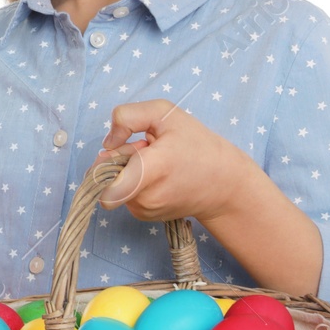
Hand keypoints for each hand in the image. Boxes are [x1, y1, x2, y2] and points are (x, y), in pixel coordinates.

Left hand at [92, 99, 246, 226]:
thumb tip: (107, 142)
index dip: (103, 165)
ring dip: (128, 170)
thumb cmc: (198, 145)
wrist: (225, 184)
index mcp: (152, 170)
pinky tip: (158, 175)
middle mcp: (145, 198)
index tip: (121, 150)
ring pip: (114, 185)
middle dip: (119, 158)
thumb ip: (126, 117)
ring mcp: (145, 211)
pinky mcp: (145, 216)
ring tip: (157, 162)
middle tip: (146, 149)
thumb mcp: (165, 112)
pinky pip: (124, 194)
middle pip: (106, 176)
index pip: (108, 188)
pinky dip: (134, 182)